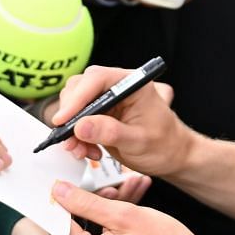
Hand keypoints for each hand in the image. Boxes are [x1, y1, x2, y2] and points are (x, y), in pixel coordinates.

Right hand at [48, 65, 192, 176]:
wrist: (170, 156)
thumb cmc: (164, 144)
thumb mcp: (138, 141)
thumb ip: (110, 132)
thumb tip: (81, 126)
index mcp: (132, 84)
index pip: (97, 79)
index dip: (77, 98)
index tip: (64, 119)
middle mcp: (116, 87)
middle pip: (80, 88)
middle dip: (71, 115)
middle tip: (70, 140)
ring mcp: (106, 100)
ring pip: (74, 105)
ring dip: (71, 129)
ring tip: (83, 150)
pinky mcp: (98, 115)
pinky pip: (76, 120)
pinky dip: (75, 137)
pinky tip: (87, 151)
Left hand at [57, 182, 228, 234]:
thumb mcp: (126, 215)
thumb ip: (87, 203)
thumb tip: (59, 192)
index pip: (61, 227)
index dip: (68, 203)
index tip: (77, 188)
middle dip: (91, 208)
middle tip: (113, 190)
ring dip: (102, 220)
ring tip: (127, 197)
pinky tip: (129, 217)